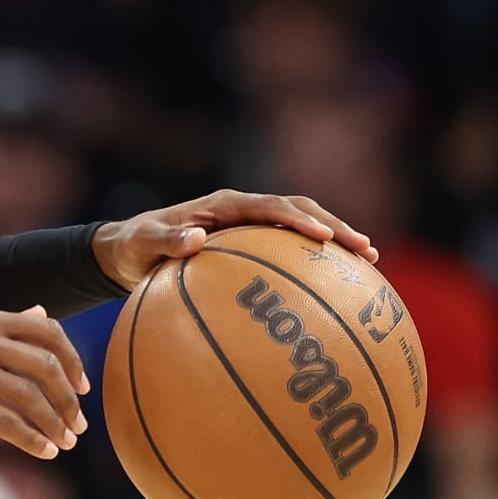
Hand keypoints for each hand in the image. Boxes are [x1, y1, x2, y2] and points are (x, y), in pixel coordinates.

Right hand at [0, 306, 87, 459]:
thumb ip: (4, 323)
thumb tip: (42, 313)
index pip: (47, 332)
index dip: (73, 360)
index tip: (82, 386)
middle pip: (46, 366)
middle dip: (70, 399)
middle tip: (79, 424)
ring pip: (30, 397)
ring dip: (55, 423)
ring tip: (65, 442)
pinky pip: (5, 422)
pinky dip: (31, 439)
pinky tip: (43, 452)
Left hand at [93, 189, 375, 290]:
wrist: (127, 250)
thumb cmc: (134, 246)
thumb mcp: (142, 243)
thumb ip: (166, 240)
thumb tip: (196, 239)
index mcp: (223, 205)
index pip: (270, 207)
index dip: (299, 219)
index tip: (324, 238)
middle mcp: (242, 211)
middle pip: (299, 210)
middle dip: (334, 227)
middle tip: (366, 250)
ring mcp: (249, 228)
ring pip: (301, 228)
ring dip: (335, 241)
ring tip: (370, 264)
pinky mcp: (251, 246)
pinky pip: (288, 253)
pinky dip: (315, 265)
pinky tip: (340, 293)